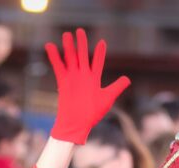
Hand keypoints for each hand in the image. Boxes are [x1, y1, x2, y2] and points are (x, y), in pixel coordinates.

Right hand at [44, 28, 129, 143]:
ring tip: (67, 34)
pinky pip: (58, 67)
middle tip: (80, 31)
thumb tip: (127, 79)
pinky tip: (50, 45)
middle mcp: (83, 76)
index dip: (100, 53)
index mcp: (94, 79)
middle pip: (82, 56)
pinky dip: (54, 57)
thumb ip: (117, 87)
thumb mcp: (107, 98)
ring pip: (70, 59)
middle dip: (81, 43)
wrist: (77, 124)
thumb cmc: (92, 114)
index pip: (98, 62)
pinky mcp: (63, 82)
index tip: (102, 42)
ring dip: (68, 47)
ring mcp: (73, 78)